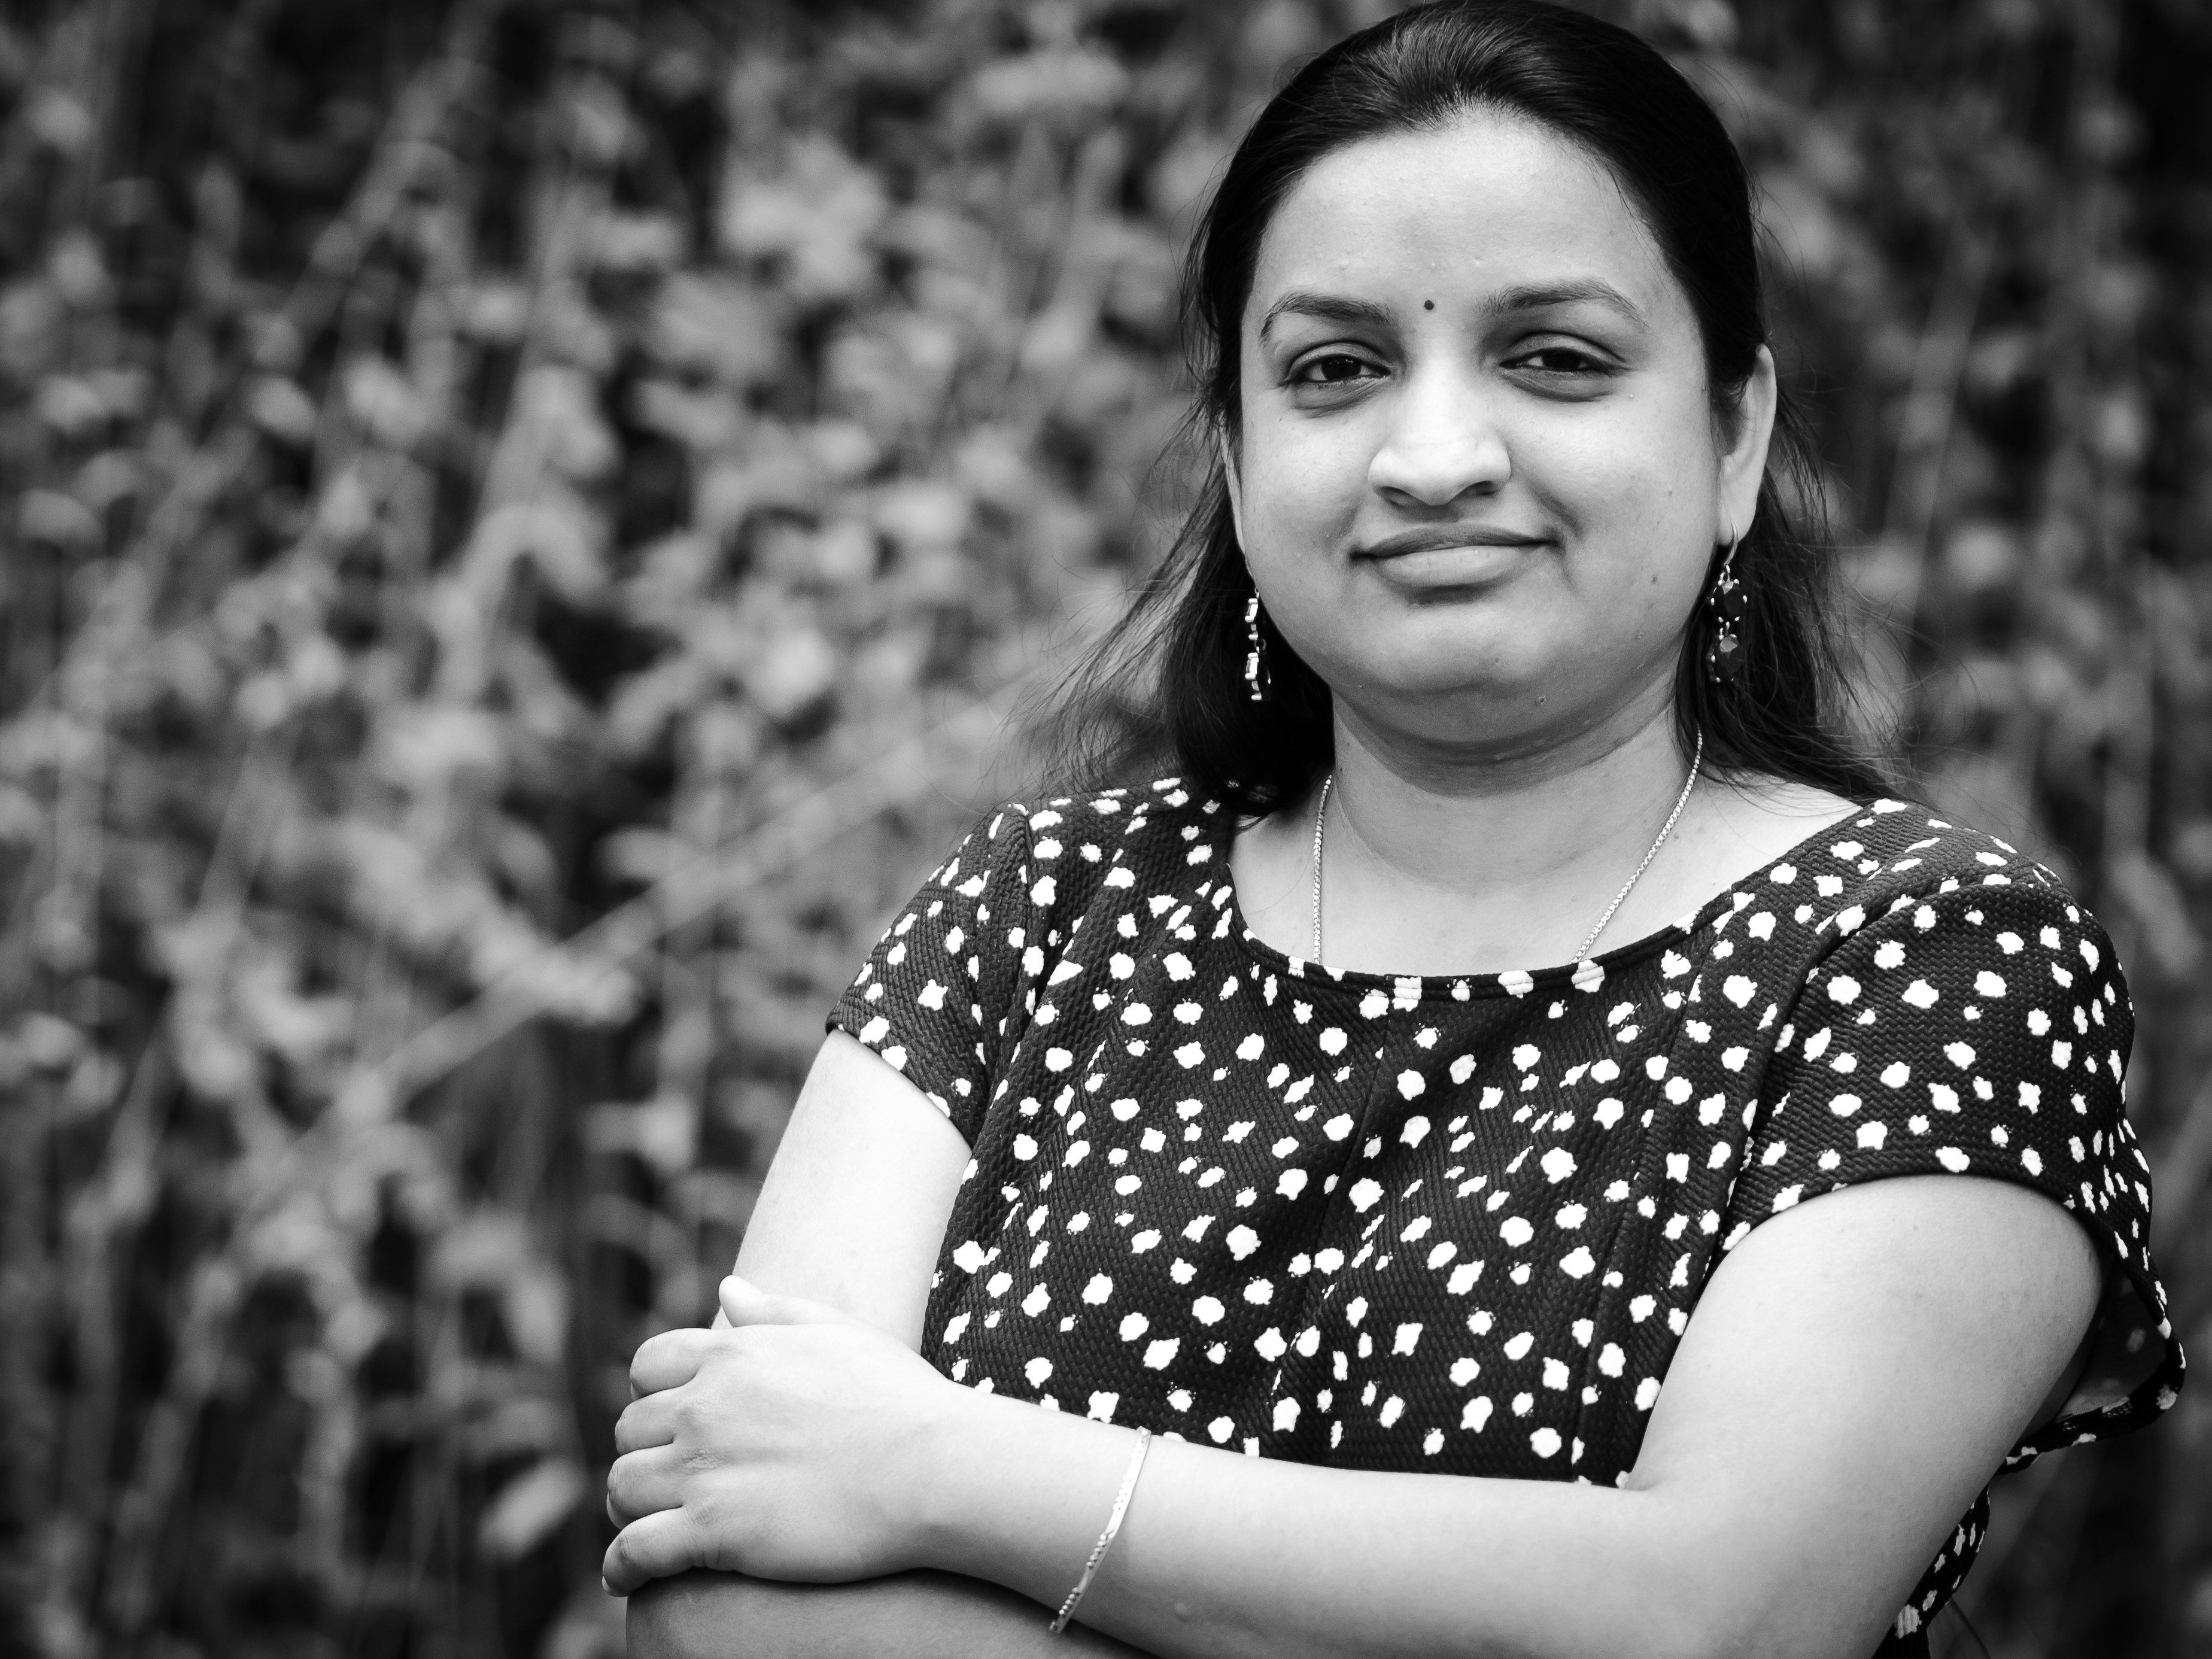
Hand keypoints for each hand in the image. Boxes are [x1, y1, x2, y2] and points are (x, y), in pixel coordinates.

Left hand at [602, 1276, 963, 1595]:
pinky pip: (634, 1551)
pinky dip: (622, 1567)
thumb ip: (773, 1310)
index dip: (652, 1395)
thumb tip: (727, 1288)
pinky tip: (628, 1578)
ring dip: (630, 1508)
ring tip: (650, 1524)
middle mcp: (705, 1406)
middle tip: (668, 1481)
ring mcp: (705, 1468)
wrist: (932, 1465)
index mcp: (731, 1355)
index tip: (671, 1420)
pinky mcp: (714, 1530)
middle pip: (629, 1431)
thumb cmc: (897, 1398)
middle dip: (645, 1454)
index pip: (646, 1368)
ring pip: (621, 1488)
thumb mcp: (837, 1332)